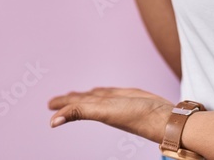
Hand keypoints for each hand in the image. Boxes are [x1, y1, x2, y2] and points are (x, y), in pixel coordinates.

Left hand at [47, 86, 173, 142]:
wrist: (164, 116)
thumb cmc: (136, 116)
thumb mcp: (103, 112)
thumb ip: (79, 112)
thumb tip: (52, 121)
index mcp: (96, 110)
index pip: (75, 105)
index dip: (62, 104)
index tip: (49, 105)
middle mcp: (105, 105)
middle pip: (83, 100)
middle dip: (70, 100)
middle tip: (55, 100)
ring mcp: (117, 101)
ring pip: (96, 96)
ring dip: (84, 95)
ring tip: (75, 95)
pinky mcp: (130, 96)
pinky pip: (111, 92)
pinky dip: (103, 91)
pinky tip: (104, 92)